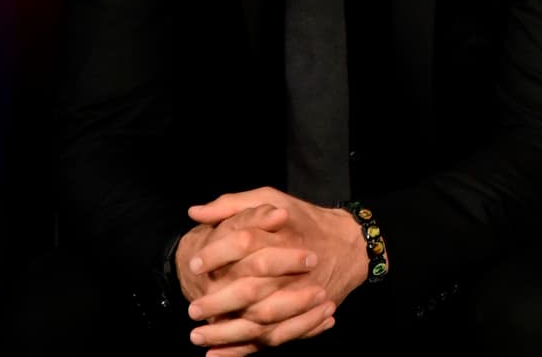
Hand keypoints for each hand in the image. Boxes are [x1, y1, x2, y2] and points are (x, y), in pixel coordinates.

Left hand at [180, 187, 368, 353]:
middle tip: (192, 309)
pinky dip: (246, 349)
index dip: (216, 254)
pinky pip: (274, 338)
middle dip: (219, 302)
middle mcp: (293, 268)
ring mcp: (301, 296)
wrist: (349, 245)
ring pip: (261, 321)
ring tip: (198, 336)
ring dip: (228, 333)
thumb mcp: (271, 199)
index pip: (245, 242)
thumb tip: (195, 213)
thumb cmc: (305, 220)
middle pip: (252, 289)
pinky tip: (219, 353)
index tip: (193, 264)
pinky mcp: (305, 316)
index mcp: (283, 234)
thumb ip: (232, 205)